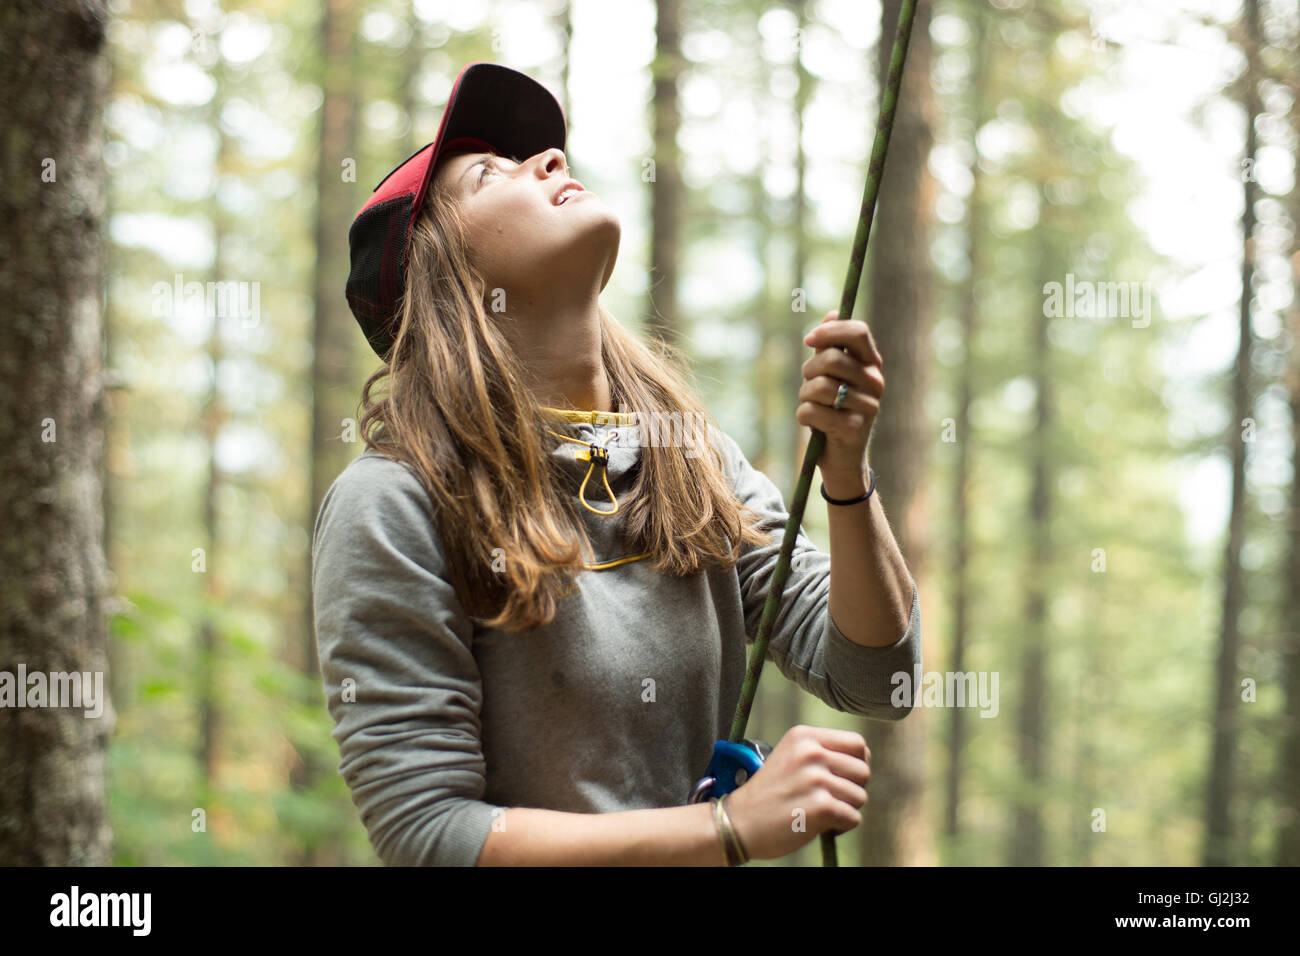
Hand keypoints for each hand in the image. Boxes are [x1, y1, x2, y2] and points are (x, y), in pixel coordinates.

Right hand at [724, 725, 870, 860]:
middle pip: (863, 770)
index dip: (856, 763)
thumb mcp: (791, 757)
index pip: (857, 744)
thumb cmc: (769, 794)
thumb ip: (822, 752)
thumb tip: (865, 760)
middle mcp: (811, 753)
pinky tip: (820, 824)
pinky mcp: (820, 806)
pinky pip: (853, 817)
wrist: (739, 822)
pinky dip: (841, 826)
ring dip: (846, 809)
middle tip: (829, 799)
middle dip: (852, 789)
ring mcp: (815, 779)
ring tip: (820, 811)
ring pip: (860, 796)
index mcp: (804, 736)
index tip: (840, 777)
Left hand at [798, 310, 883, 478]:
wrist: (841, 458)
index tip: (809, 340)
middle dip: (808, 371)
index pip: (858, 332)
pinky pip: (812, 411)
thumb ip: (830, 348)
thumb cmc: (833, 412)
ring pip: (819, 386)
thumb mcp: (830, 378)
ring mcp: (868, 406)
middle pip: (832, 358)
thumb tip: (830, 314)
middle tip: (808, 384)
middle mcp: (876, 383)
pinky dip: (803, 416)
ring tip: (811, 406)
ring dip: (804, 396)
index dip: (829, 331)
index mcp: (872, 365)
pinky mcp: (853, 428)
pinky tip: (814, 425)